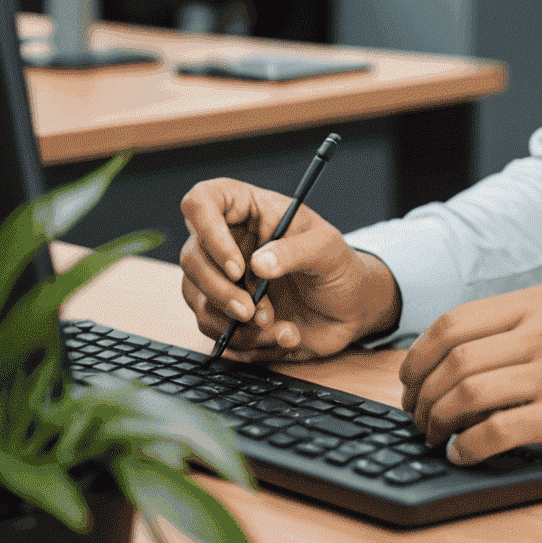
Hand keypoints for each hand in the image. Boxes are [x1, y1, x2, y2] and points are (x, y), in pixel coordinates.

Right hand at [178, 177, 400, 360]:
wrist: (349, 309)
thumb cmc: (338, 266)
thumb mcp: (328, 249)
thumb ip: (297, 251)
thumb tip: (258, 265)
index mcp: (250, 211)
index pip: (203, 202)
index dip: (208, 231)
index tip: (238, 266)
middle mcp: (230, 243)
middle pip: (192, 258)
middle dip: (220, 290)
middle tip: (251, 310)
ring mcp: (225, 279)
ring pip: (199, 299)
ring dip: (235, 321)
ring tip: (278, 324)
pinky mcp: (227, 313)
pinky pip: (215, 330)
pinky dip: (246, 340)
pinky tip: (283, 335)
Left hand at [397, 282, 541, 477]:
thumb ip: (527, 329)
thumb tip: (460, 356)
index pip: (456, 320)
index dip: (420, 356)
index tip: (410, 382)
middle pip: (454, 356)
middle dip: (421, 393)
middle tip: (416, 418)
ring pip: (467, 392)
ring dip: (438, 422)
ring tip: (437, 438)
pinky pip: (495, 430)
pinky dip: (468, 448)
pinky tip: (464, 455)